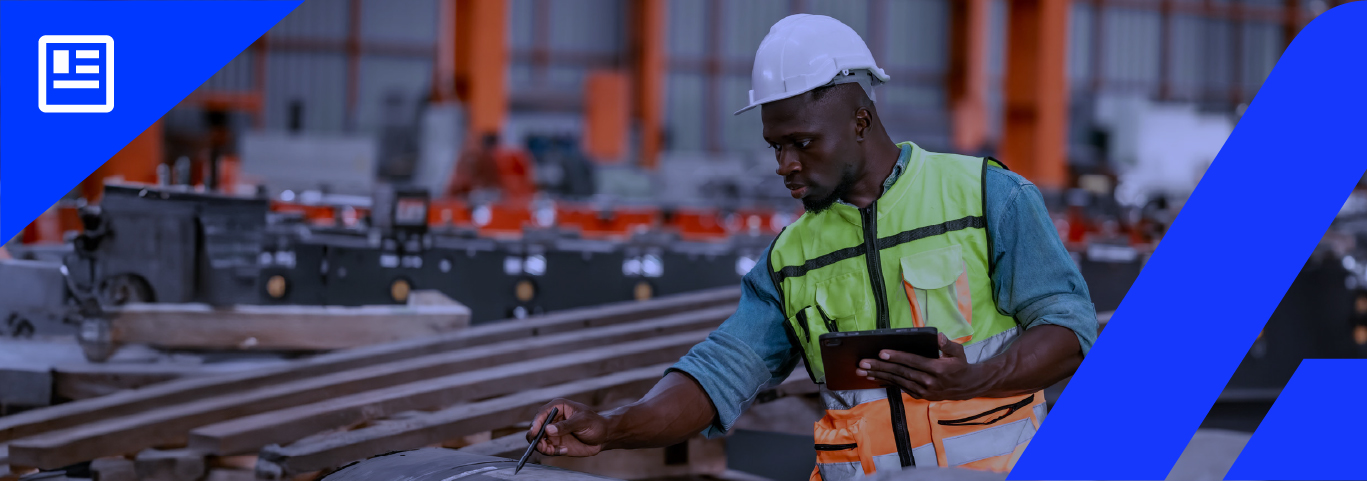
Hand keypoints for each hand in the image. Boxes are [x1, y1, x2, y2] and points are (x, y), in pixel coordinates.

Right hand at [528, 398, 614, 456]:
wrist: (603, 436)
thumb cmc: (595, 423)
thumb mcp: (582, 422)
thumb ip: (566, 425)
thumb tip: (548, 429)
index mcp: (558, 407)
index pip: (541, 413)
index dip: (536, 423)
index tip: (535, 433)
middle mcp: (552, 419)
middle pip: (535, 427)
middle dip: (535, 438)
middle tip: (543, 445)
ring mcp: (552, 432)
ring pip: (538, 440)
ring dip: (542, 447)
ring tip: (555, 450)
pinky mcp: (555, 443)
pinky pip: (546, 449)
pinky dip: (551, 452)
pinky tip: (565, 450)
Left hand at [855, 333, 986, 400]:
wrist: (967, 387)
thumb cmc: (960, 366)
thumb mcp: (959, 352)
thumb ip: (948, 344)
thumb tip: (938, 337)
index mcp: (937, 369)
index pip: (913, 361)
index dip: (897, 357)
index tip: (881, 353)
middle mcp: (928, 382)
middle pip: (901, 372)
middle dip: (880, 367)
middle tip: (863, 363)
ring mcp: (923, 391)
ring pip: (898, 381)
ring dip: (879, 375)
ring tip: (862, 371)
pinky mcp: (920, 395)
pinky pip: (900, 387)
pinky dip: (886, 382)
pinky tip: (874, 377)